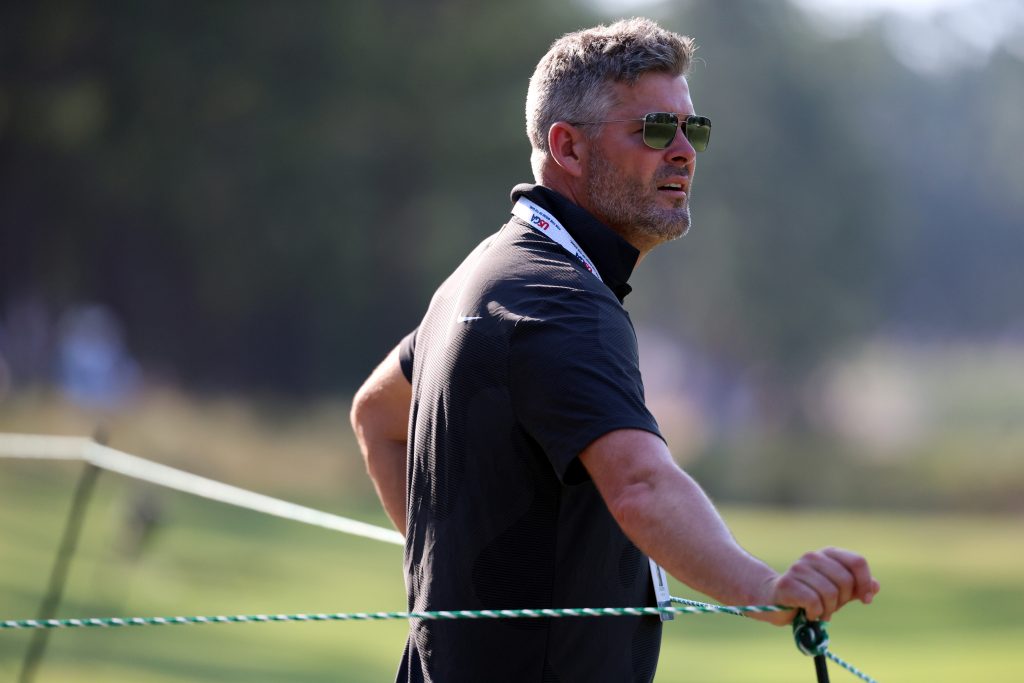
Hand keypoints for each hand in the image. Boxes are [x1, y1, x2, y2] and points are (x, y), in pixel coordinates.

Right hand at [751, 547, 879, 625]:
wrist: (773, 599)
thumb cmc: (809, 594)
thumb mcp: (837, 591)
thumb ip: (857, 587)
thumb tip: (875, 586)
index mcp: (828, 554)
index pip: (857, 562)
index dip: (865, 583)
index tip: (866, 600)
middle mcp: (813, 556)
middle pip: (846, 581)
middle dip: (843, 601)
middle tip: (832, 607)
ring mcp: (798, 568)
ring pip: (830, 593)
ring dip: (828, 610)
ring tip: (820, 612)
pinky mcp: (787, 584)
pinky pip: (814, 602)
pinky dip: (816, 613)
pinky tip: (808, 613)